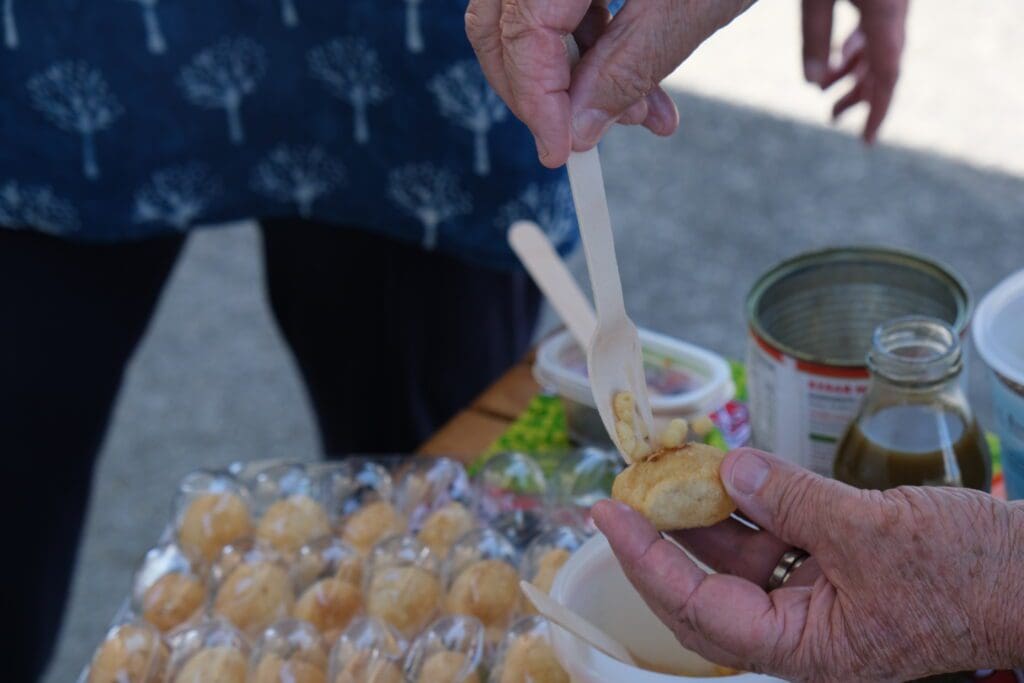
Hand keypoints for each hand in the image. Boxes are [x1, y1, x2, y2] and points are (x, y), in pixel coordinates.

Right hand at [465, 0, 754, 167]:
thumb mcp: (691, 3)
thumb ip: (627, 70)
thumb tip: (576, 132)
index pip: (522, 32)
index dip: (536, 100)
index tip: (559, 151)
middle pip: (499, 25)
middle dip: (543, 92)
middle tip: (587, 135)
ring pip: (519, 17)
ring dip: (570, 74)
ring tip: (640, 110)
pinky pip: (548, 0)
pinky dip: (585, 42)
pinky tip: (632, 76)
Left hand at [592, 448, 1023, 680]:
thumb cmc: (971, 572)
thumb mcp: (874, 531)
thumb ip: (794, 500)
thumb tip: (730, 469)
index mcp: (805, 647)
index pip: (701, 609)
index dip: (648, 562)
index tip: (609, 517)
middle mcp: (800, 629)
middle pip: (706, 590)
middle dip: (663, 542)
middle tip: (623, 496)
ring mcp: (815, 598)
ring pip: (736, 560)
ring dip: (702, 516)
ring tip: (668, 471)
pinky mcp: (831, 567)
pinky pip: (773, 538)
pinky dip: (749, 505)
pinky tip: (729, 471)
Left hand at [802, 0, 909, 142]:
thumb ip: (814, 36)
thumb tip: (812, 83)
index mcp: (886, 13)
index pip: (888, 73)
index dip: (879, 110)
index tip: (867, 140)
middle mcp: (898, 8)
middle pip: (884, 64)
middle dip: (858, 95)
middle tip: (831, 117)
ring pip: (879, 47)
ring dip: (853, 72)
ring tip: (823, 89)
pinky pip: (876, 28)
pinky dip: (856, 48)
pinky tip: (838, 58)